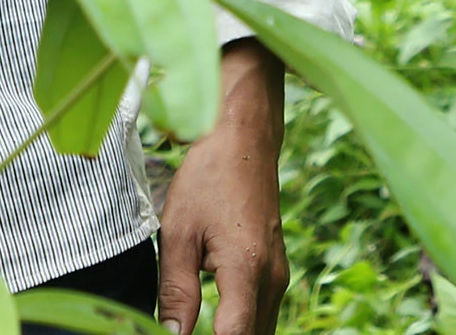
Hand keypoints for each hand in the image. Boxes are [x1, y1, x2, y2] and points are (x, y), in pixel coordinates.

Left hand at [155, 46, 289, 334]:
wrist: (244, 140)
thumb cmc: (209, 178)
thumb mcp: (179, 232)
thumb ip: (176, 290)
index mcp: (247, 269)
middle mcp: (271, 280)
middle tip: (181, 329)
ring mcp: (279, 277)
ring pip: (260, 331)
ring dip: (232, 334)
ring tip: (196, 324)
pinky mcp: (276, 272)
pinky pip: (262, 315)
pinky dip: (241, 325)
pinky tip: (214, 321)